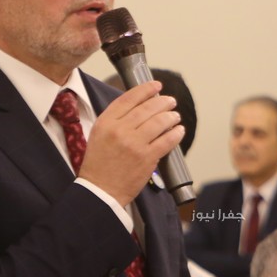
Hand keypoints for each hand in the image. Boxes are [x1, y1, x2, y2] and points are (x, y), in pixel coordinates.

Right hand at [78, 81, 183, 206]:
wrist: (100, 190)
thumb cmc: (99, 165)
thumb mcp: (98, 134)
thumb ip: (115, 119)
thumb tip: (139, 106)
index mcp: (106, 122)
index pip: (129, 98)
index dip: (145, 89)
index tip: (156, 86)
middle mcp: (120, 130)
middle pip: (147, 108)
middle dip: (162, 102)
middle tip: (170, 101)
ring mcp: (134, 144)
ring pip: (159, 122)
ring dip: (171, 116)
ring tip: (175, 115)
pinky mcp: (147, 158)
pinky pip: (167, 140)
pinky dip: (175, 133)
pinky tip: (179, 130)